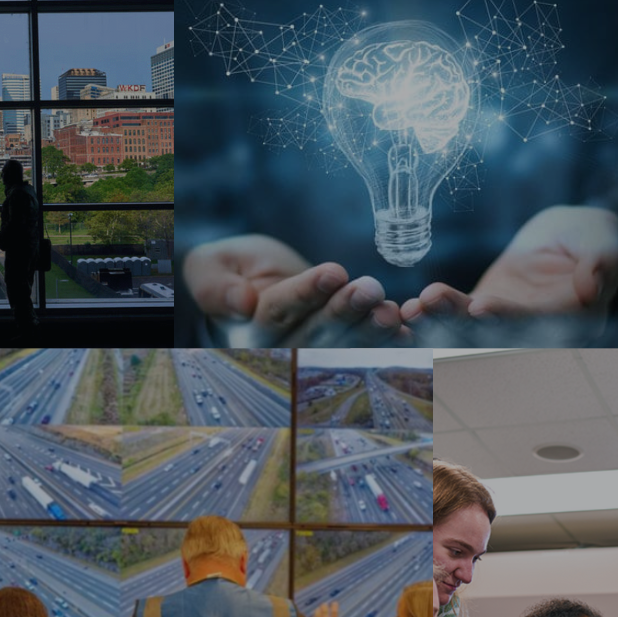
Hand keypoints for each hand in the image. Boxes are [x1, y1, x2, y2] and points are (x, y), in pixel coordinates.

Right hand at [184, 234, 410, 345]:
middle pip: (315, 333)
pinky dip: (386, 343)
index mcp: (250, 328)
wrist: (257, 279)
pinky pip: (364, 350)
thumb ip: (215, 283)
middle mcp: (285, 347)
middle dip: (345, 312)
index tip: (333, 272)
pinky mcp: (341, 350)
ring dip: (370, 330)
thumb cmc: (235, 269)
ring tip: (390, 310)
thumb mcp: (211, 264)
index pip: (278, 312)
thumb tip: (241, 304)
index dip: (306, 293)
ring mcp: (316, 352)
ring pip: (344, 345)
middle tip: (371, 290)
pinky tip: (406, 330)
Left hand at [400, 206, 617, 339]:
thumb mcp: (603, 239)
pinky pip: (457, 315)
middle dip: (462, 321)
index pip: (541, 321)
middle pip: (499, 331)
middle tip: (430, 303)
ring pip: (472, 327)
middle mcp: (539, 333)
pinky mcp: (484, 313)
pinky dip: (433, 313)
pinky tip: (408, 308)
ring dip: (441, 319)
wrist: (567, 235)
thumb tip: (592, 289)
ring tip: (413, 306)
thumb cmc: (591, 235)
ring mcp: (508, 325)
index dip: (510, 316)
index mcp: (575, 321)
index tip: (480, 306)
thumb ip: (602, 261)